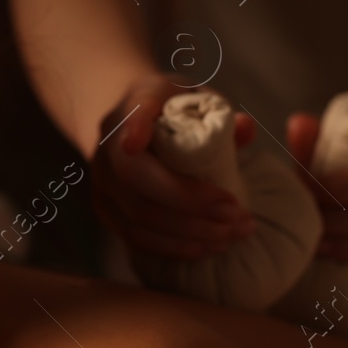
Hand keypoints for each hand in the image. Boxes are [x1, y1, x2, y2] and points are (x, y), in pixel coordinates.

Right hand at [93, 72, 259, 258]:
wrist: (131, 127)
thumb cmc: (174, 112)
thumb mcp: (198, 100)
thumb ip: (222, 112)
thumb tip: (245, 129)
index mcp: (135, 103)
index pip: (132, 111)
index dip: (133, 126)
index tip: (136, 141)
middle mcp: (109, 142)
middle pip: (134, 176)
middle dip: (188, 201)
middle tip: (234, 213)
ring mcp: (102, 179)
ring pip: (138, 214)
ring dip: (190, 232)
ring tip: (232, 234)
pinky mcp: (105, 209)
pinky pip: (136, 237)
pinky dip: (174, 247)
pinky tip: (208, 246)